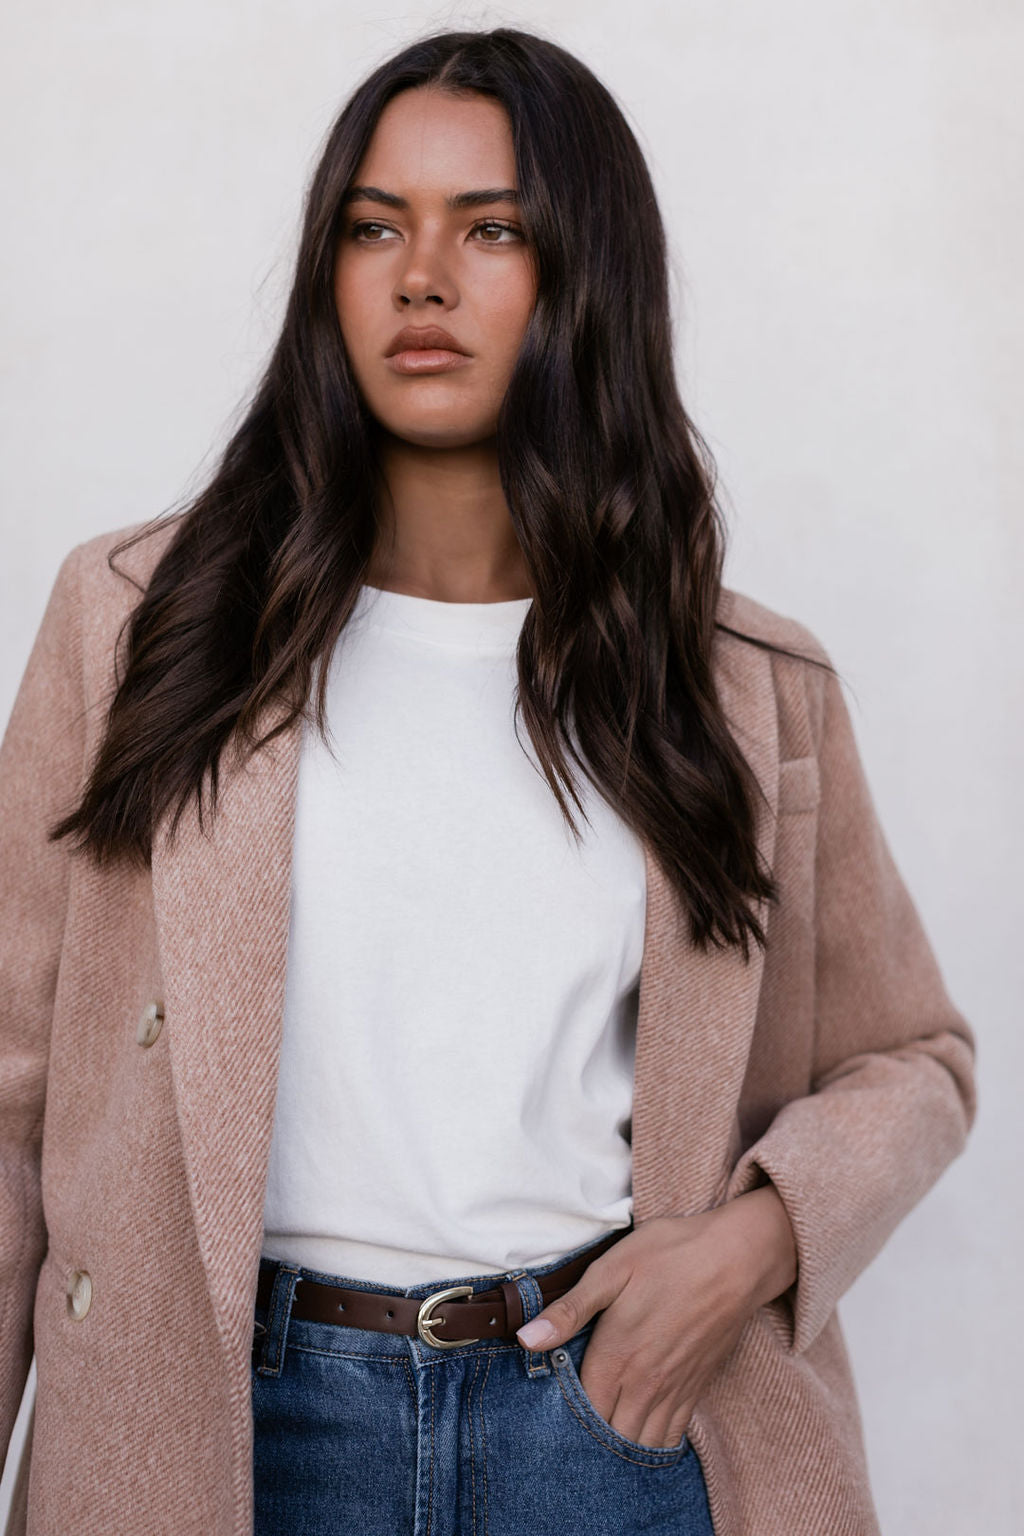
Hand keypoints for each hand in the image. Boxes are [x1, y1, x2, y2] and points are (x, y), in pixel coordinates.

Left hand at [514, 1187, 797, 1448]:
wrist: (736, 1258)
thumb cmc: (669, 1256)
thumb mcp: (610, 1270)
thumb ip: (569, 1311)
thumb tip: (526, 1340)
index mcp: (616, 1357)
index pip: (582, 1413)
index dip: (563, 1421)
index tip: (548, 1419)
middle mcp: (645, 1384)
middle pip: (611, 1437)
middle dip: (591, 1444)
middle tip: (571, 1437)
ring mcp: (674, 1390)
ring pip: (642, 1443)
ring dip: (622, 1451)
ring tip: (602, 1447)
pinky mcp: (696, 1387)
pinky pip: (672, 1435)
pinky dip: (653, 1445)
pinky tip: (640, 1439)